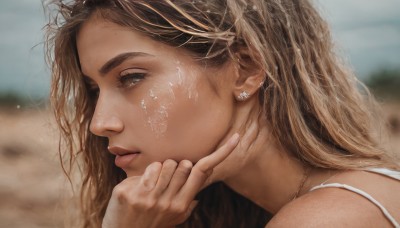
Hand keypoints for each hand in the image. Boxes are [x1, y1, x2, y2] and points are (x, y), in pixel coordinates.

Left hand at [102, 133, 239, 227]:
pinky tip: (138, 188)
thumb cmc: (150, 223)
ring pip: (165, 164)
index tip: (236, 137)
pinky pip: (148, 169)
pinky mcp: (131, 194)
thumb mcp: (173, 218)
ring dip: (160, 170)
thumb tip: (199, 190)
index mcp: (181, 205)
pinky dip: (145, 174)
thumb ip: (187, 204)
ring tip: (152, 185)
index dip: (221, 153)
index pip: (202, 172)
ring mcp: (149, 199)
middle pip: (183, 164)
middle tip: (165, 182)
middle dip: (176, 167)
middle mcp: (168, 202)